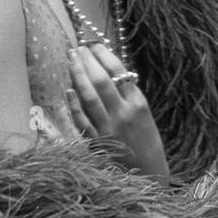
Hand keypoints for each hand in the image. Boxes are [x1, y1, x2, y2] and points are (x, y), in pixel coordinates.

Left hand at [65, 43, 168, 178]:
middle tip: (77, 48)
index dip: (103, 54)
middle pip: (101, 80)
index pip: (119, 71)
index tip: (93, 44)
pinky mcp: (97, 142)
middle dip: (87, 61)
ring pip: (89, 96)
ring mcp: (109, 127)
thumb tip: (108, 70)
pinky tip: (68, 90)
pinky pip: (82, 120)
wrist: (149, 172)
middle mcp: (124, 113)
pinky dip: (74, 104)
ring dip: (78, 75)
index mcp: (138, 103)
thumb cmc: (147, 140)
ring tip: (71, 60)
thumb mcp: (144, 114)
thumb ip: (128, 95)